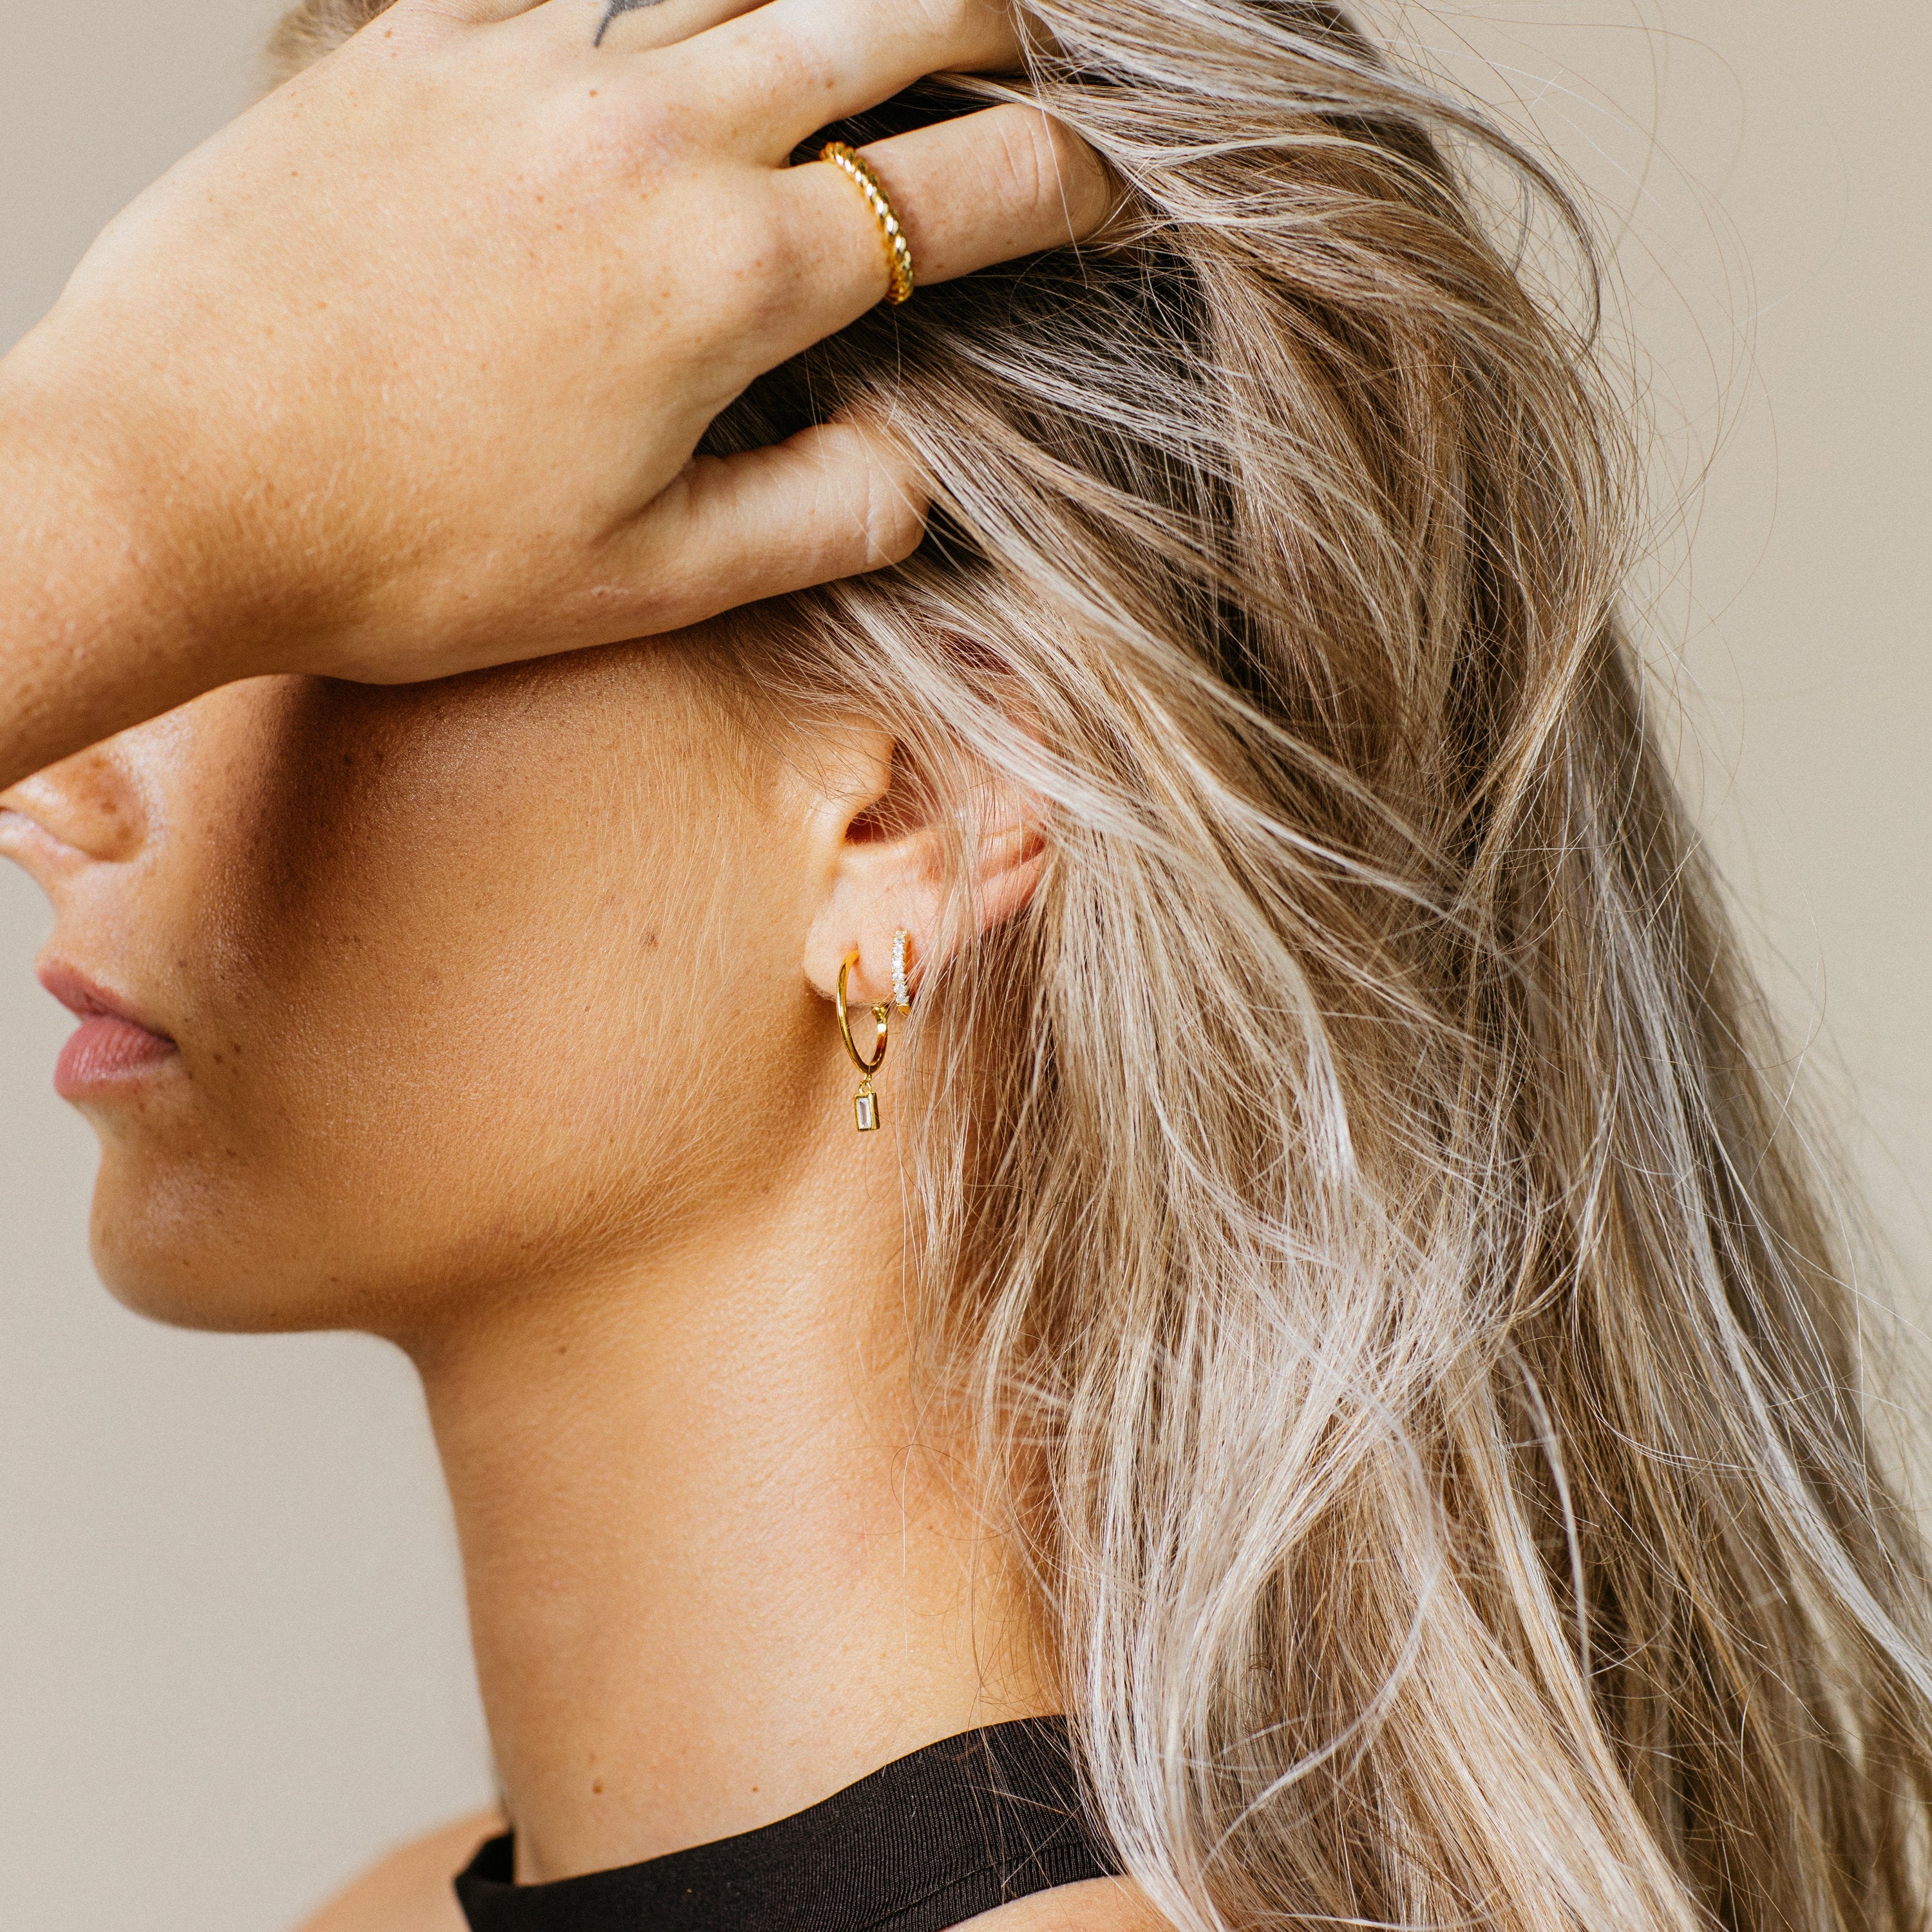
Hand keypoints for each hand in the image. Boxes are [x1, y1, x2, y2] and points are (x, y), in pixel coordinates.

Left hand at [0, 0, 1107, 700]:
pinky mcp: (418, 37)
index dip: (1074, 180)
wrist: (167, 480)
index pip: (967, 187)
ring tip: (884, 16)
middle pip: (882, 13)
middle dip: (987, 29)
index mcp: (728, 278)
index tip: (1111, 189)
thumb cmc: (408, 554)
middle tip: (1023, 57)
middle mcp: (650, 134)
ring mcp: (529, 64)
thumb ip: (827, 516)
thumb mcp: (653, 582)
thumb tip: (925, 464)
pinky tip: (690, 12)